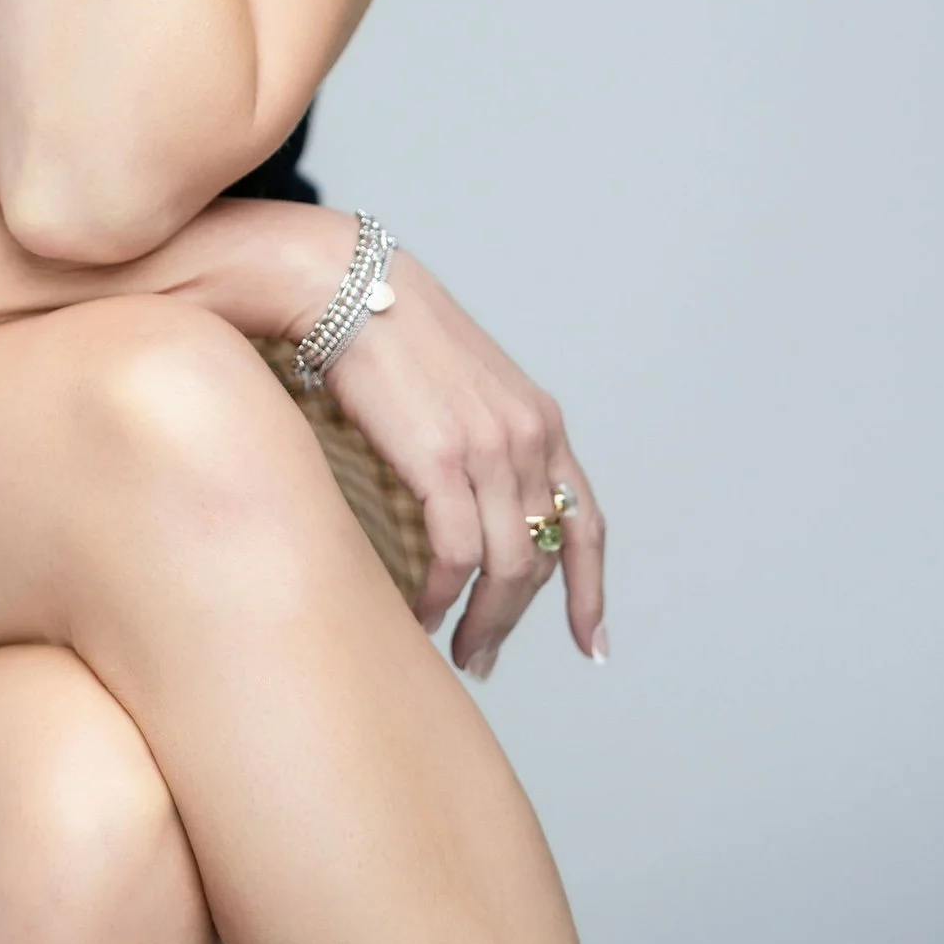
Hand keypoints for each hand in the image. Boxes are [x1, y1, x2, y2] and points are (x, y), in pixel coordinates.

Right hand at [310, 246, 607, 676]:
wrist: (351, 288)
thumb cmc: (395, 336)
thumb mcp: (467, 387)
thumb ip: (488, 441)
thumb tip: (479, 511)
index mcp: (542, 421)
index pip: (586, 523)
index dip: (591, 592)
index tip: (592, 645)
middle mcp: (528, 436)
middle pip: (543, 557)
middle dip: (516, 618)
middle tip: (483, 655)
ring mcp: (489, 448)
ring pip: (508, 566)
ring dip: (485, 621)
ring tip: (458, 647)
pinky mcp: (440, 459)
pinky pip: (456, 554)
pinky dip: (443, 596)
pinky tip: (422, 611)